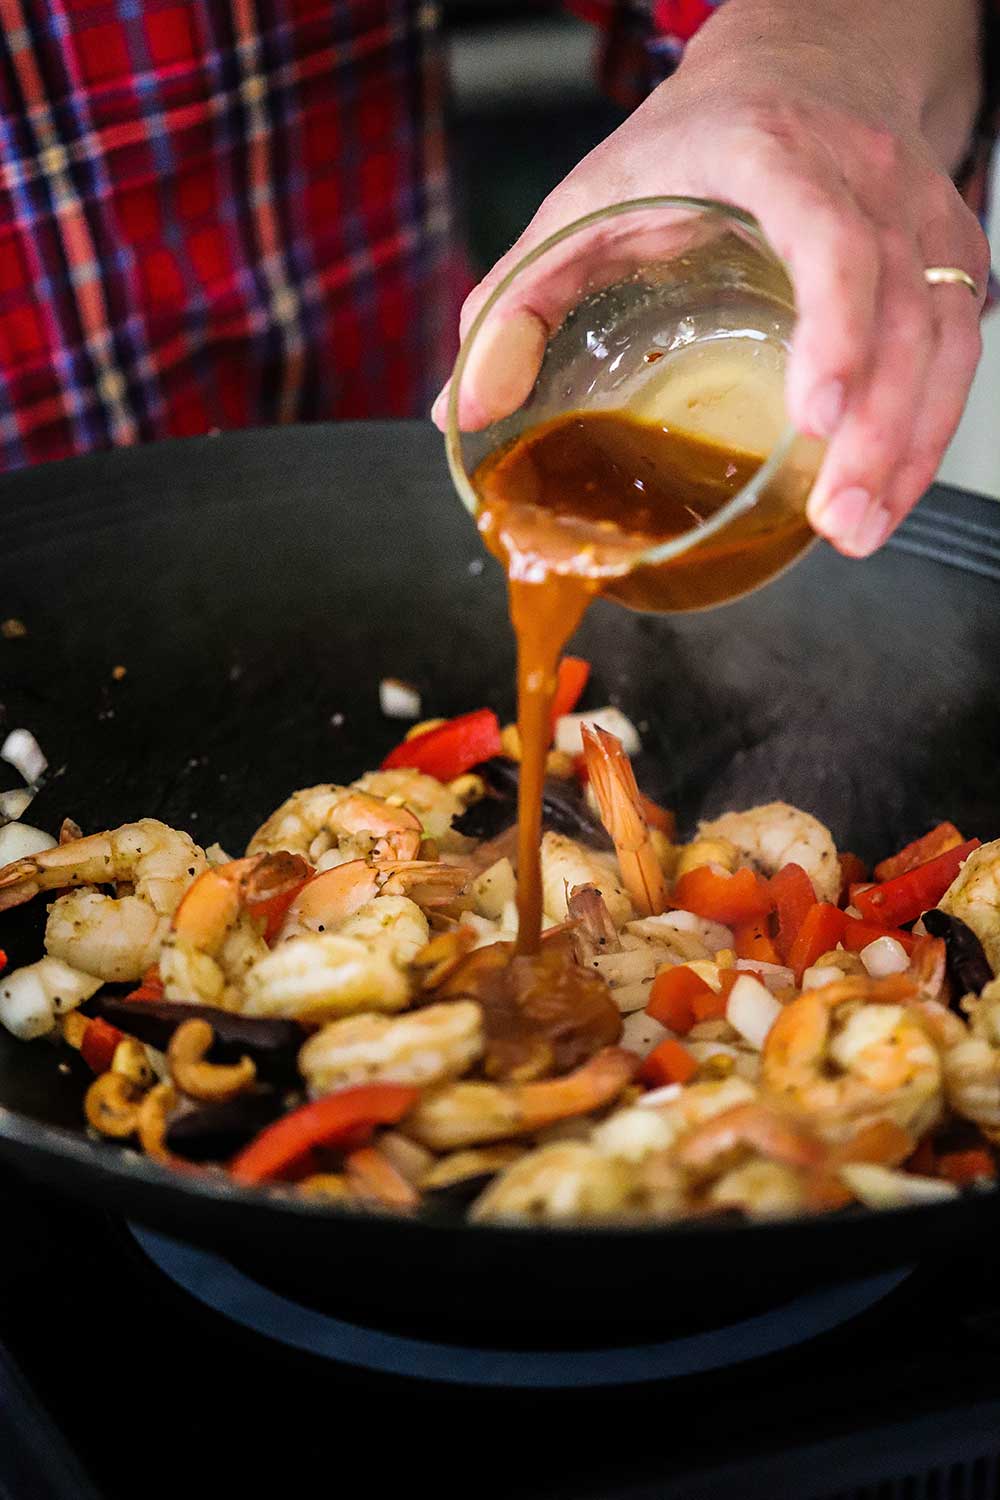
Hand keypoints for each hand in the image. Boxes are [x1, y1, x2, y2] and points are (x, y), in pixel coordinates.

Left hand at [433, 41, 989, 556]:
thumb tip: (461, 408)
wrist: (802, 64)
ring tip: (858, 529)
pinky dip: (928, 427)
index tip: (816, 415)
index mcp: (775, 156)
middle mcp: (864, 180)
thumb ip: (517, 298)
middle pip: (904, 304)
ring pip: (945, 333)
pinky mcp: (947, 254)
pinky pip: (958, 346)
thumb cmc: (690, 143)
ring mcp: (919, 216)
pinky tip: (888, 491)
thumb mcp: (587, 199)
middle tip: (838, 515)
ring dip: (909, 443)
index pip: (832, 237)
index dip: (836, 325)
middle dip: (879, 423)